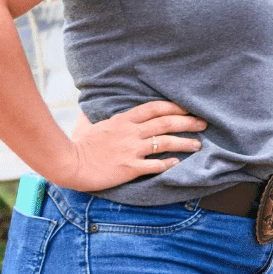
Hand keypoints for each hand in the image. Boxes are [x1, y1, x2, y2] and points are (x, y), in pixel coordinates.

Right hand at [54, 101, 206, 191]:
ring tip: (197, 144)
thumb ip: (97, 114)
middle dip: (187, 122)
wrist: (69, 163)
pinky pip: (154, 165)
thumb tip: (90, 107)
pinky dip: (168, 164)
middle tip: (203, 123)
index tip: (189, 106)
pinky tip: (178, 163)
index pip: (155, 108)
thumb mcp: (89, 123)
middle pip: (166, 123)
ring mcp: (131, 150)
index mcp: (123, 120)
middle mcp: (131, 132)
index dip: (175, 106)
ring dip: (184, 143)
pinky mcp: (130, 168)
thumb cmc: (78, 143)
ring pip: (165, 142)